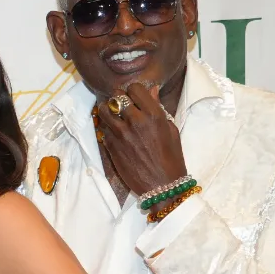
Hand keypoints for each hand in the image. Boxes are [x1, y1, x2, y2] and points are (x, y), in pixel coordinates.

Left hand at [94, 82, 187, 196]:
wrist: (161, 184)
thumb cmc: (171, 157)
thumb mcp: (170, 130)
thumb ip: (158, 109)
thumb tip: (152, 91)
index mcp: (153, 115)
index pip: (134, 88)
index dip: (133, 91)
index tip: (133, 97)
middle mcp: (135, 121)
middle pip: (116, 97)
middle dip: (118, 99)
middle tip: (120, 105)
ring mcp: (120, 133)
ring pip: (104, 111)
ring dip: (107, 111)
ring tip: (112, 115)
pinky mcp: (111, 145)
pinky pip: (103, 129)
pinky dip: (107, 128)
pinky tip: (114, 133)